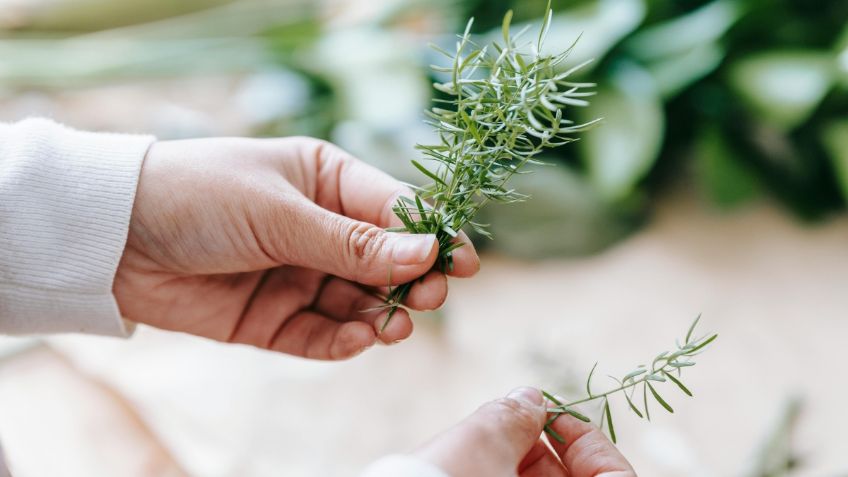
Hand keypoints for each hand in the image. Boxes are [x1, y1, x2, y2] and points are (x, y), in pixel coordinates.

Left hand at [114, 137, 478, 358]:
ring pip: (359, 303)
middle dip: (412, 281)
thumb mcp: (281, 212)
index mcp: (326, 181)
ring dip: (381, 315)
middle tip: (429, 298)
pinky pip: (321, 335)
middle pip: (386, 262)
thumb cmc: (199, 196)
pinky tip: (358, 340)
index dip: (431, 237)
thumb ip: (353, 241)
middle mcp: (319, 229)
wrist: (114, 238)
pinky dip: (343, 341)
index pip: (394, 211)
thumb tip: (428, 251)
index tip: (462, 263)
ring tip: (392, 326)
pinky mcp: (274, 318)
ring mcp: (298, 275)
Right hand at [414, 387, 635, 476]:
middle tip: (506, 429)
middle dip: (539, 452)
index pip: (614, 475)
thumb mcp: (484, 443)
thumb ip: (517, 416)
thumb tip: (529, 400)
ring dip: (512, 470)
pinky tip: (466, 469)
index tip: (547, 414)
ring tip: (477, 453)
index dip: (583, 436)